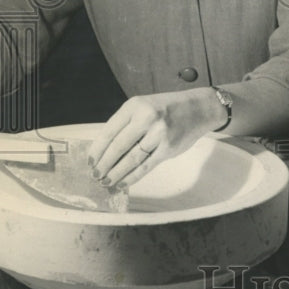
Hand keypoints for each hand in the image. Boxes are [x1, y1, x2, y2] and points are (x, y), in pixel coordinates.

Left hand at [89, 88, 224, 187]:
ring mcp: (159, 133)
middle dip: (104, 164)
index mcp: (135, 105)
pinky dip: (132, 177)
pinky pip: (146, 166)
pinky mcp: (169, 148)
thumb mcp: (144, 107)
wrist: (199, 108)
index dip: (97, 149)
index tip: (89, 161)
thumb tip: (105, 151)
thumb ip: (127, 124)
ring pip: (131, 158)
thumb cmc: (167, 109)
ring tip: (106, 182)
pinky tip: (123, 183)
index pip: (109, 130)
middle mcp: (147, 117)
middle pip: (118, 146)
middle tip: (95, 175)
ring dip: (116, 173)